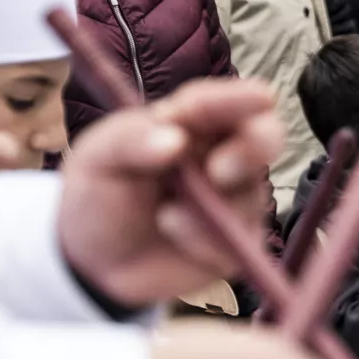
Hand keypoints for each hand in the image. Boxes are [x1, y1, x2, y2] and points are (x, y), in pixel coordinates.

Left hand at [55, 78, 285, 309]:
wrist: (94, 260)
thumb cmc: (98, 195)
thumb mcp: (96, 160)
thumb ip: (128, 140)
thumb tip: (176, 139)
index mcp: (187, 124)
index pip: (219, 103)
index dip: (238, 99)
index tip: (260, 98)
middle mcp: (219, 155)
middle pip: (264, 138)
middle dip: (253, 147)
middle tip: (219, 171)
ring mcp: (232, 201)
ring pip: (250, 197)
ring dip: (207, 209)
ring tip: (164, 217)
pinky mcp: (235, 243)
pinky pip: (238, 242)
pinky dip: (203, 241)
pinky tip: (173, 236)